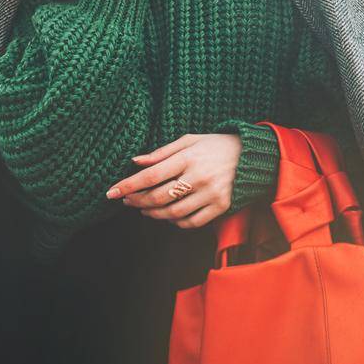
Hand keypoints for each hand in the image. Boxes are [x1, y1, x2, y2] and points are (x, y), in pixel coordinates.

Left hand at [105, 132, 240, 228]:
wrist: (253, 156)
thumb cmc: (216, 146)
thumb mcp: (189, 141)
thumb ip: (161, 152)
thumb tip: (135, 162)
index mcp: (188, 157)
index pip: (151, 175)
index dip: (128, 185)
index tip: (111, 192)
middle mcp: (199, 177)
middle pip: (159, 197)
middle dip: (137, 201)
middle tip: (127, 201)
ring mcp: (211, 194)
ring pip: (173, 213)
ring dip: (154, 214)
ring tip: (145, 209)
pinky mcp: (221, 207)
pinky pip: (192, 222)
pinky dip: (175, 222)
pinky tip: (168, 216)